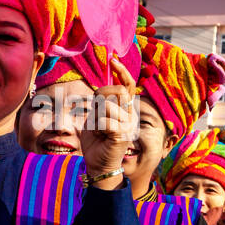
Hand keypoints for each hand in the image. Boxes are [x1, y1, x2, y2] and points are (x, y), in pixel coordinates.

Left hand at [81, 54, 137, 188]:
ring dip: (94, 117)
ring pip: (106, 105)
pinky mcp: (123, 133)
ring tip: (97, 130)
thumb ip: (98, 105)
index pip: (127, 85)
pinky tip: (99, 136)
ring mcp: (128, 123)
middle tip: (94, 115)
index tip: (113, 59)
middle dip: (99, 98)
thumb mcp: (94, 119)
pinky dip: (96, 126)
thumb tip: (98, 90)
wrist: (98, 165)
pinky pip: (104, 120)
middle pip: (114, 91)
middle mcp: (131, 114)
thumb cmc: (95, 143)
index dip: (121, 72)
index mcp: (126, 109)